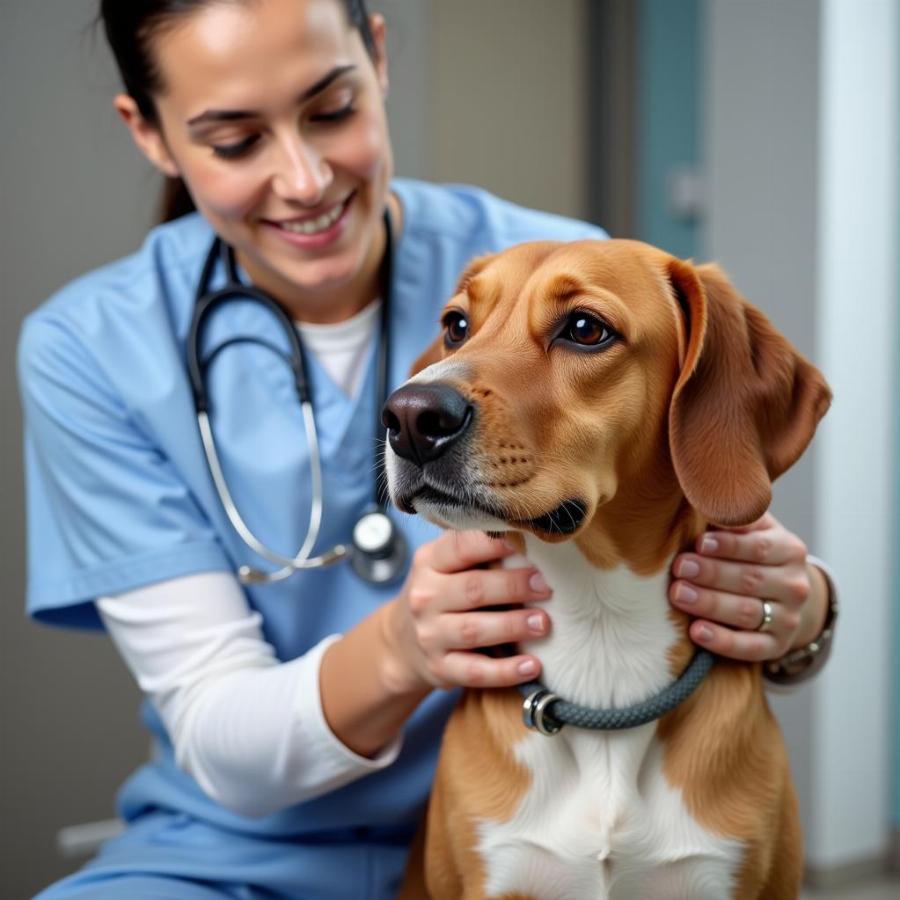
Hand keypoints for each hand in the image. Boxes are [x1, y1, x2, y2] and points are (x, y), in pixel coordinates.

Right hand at [381, 531, 552, 694]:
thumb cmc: (440, 593)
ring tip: (543, 623)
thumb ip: (476, 549)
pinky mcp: (440, 668)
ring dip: (512, 626)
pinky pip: (475, 671)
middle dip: (513, 587)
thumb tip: (528, 536)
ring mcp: (430, 635)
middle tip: (545, 588)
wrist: (402, 643)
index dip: (493, 543)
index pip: (460, 546)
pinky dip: (505, 671)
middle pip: (473, 589)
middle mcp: (425, 596)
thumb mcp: (444, 564)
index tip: (525, 542)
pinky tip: (531, 666)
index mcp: (429, 562)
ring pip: (474, 630)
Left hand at [668, 512, 827, 661]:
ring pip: (746, 612)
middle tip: (678, 567)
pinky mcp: (776, 646)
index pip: (759, 547)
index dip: (728, 545)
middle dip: (711, 573)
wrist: (781, 596)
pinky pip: (749, 648)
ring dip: (710, 604)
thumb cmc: (750, 552)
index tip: (700, 542)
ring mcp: (789, 619)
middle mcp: (794, 585)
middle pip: (749, 580)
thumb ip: (735, 515)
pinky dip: (722, 641)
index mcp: (788, 549)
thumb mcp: (751, 528)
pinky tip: (696, 632)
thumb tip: (705, 493)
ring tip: (678, 594)